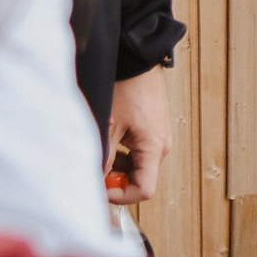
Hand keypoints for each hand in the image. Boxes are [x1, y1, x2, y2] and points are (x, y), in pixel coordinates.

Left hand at [105, 66, 170, 205]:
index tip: (101, 189)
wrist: (138, 59)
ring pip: (136, 165)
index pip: (144, 190)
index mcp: (155, 148)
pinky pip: (137, 151)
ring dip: (116, 165)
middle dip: (115, 179)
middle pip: (139, 179)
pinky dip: (121, 153)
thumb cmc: (128, 87)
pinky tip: (107, 139)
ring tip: (99, 149)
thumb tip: (96, 181)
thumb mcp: (110, 125)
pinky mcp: (152, 129)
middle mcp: (161, 146)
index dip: (121, 196)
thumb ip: (104, 158)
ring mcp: (158, 137)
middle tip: (94, 169)